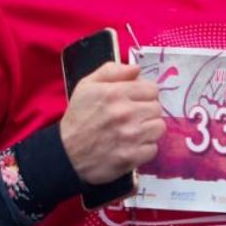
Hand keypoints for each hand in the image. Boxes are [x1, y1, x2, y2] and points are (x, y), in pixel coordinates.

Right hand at [59, 62, 163, 184]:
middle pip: (157, 108)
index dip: (144, 94)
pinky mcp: (132, 157)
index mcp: (115, 93)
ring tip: (134, 132)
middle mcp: (126, 113)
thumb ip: (111, 71)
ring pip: (159, 127)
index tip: (135, 100)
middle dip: (146, 111)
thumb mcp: (86, 86)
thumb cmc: (78, 117)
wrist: (67, 154)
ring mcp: (130, 137)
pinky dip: (144, 148)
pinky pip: (153, 148)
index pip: (152, 89)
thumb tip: (137, 69)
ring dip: (149, 129)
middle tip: (133, 117)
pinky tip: (131, 146)